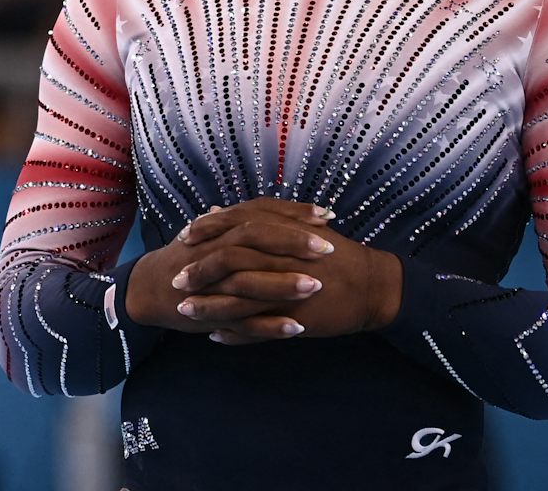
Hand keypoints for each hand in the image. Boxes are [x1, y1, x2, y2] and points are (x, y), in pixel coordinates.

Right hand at [122, 199, 334, 338]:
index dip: (292, 213)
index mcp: (221, 229)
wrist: (150, 289)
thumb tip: (264, 208)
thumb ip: (237, 222)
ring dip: (283, 282)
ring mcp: (212, 282)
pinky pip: (242, 320)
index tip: (325, 215)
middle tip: (328, 247)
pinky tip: (297, 329)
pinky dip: (269, 325)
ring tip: (317, 286)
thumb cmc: (187, 259)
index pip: (260, 213)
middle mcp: (215, 249)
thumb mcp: (212, 234)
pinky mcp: (211, 313)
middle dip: (293, 242)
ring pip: (249, 278)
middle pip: (255, 238)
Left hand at [175, 199, 402, 344]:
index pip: (233, 226)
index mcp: (280, 232)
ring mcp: (286, 289)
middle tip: (176, 279)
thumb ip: (254, 219)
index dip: (206, 232)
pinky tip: (216, 337)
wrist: (371, 286)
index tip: (182, 238)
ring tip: (185, 311)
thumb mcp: (296, 227)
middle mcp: (280, 258)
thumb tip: (213, 210)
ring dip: (209, 306)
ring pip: (238, 299)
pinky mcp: (295, 316)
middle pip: (229, 261)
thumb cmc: (332, 254)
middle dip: (199, 271)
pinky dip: (235, 334)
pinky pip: (257, 328)